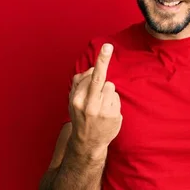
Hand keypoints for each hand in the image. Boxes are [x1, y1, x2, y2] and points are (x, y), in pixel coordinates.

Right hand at [69, 43, 122, 157]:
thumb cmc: (81, 117)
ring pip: (110, 87)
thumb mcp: (73, 102)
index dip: (99, 63)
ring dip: (107, 92)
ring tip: (101, 104)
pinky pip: (116, 98)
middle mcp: (88, 104)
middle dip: (103, 61)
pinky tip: (106, 112)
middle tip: (108, 46)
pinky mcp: (113, 116)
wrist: (87, 143)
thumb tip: (92, 69)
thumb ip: (79, 84)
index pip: (90, 76)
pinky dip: (113, 102)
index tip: (106, 47)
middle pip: (99, 79)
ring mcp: (102, 111)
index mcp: (77, 99)